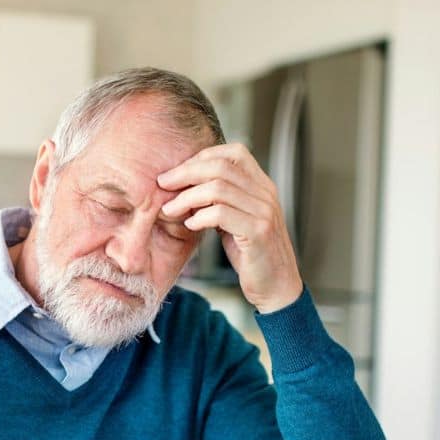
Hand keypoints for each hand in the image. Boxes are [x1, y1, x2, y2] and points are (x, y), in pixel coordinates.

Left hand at [158, 143, 302, 313]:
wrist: (277, 287)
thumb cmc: (252, 255)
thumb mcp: (235, 221)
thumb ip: (219, 202)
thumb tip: (185, 187)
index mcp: (262, 186)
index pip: (234, 153)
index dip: (202, 157)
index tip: (178, 172)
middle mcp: (266, 194)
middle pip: (221, 167)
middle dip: (185, 173)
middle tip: (163, 184)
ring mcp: (264, 212)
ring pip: (218, 188)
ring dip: (186, 197)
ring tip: (170, 209)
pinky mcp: (258, 232)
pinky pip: (222, 214)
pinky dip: (200, 217)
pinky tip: (190, 225)